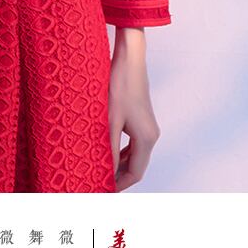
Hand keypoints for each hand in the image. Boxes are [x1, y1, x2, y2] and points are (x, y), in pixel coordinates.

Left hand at [108, 27, 160, 190]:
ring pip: (134, 153)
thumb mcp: (110, 120)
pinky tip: (104, 147)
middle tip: (96, 180)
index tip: (101, 190)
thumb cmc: (119, 86)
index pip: (135, 173)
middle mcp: (151, 133)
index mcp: (147, 138)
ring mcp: (147, 123)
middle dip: (118, 176)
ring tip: (98, 168)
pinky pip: (132, 140)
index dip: (119, 185)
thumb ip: (110, 149)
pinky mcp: (140, 114)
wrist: (130, 57)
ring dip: (118, 162)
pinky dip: (120, 149)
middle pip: (136, 165)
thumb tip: (106, 173)